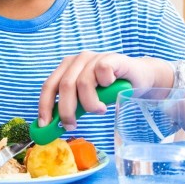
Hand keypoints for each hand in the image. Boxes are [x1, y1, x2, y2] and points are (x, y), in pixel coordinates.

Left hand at [37, 52, 171, 130]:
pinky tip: (112, 88)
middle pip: (64, 86)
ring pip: (83, 83)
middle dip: (66, 111)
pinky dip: (105, 86)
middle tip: (72, 125)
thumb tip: (51, 126)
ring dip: (90, 103)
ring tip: (100, 109)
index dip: (45, 105)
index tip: (44, 125)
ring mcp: (94, 57)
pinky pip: (102, 72)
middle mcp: (78, 60)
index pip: (49, 86)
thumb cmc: (111, 91)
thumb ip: (72, 107)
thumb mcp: (87, 100)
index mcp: (67, 68)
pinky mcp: (110, 57)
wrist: (140, 79)